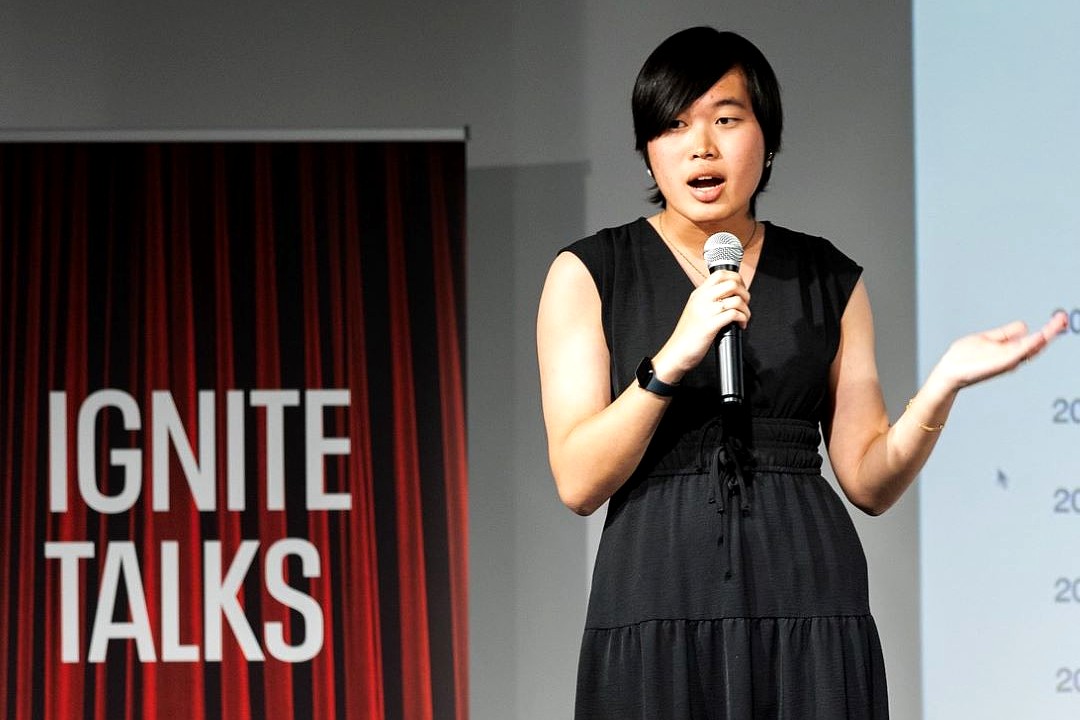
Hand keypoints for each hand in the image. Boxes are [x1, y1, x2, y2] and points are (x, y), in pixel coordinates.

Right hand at [651, 269, 749, 381]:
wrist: (677, 351)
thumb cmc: (687, 334)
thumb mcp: (695, 309)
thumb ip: (708, 300)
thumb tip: (728, 296)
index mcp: (698, 294)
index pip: (720, 274)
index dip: (735, 278)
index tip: (741, 287)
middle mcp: (702, 299)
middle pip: (731, 283)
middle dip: (744, 293)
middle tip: (744, 303)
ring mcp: (706, 311)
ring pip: (736, 299)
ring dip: (746, 308)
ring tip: (744, 316)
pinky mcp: (710, 325)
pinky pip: (734, 314)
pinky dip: (743, 319)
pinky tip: (740, 325)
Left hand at [932, 312, 1067, 390]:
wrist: (949, 372)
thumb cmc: (964, 357)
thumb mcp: (987, 338)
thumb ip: (1005, 333)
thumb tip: (1024, 326)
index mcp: (1010, 349)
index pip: (1034, 338)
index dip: (1047, 329)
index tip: (1059, 318)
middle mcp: (1012, 356)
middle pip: (1037, 344)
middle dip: (1051, 331)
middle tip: (1062, 319)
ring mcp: (1007, 360)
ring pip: (1031, 348)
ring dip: (1045, 336)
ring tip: (1057, 324)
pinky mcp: (1000, 364)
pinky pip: (1018, 354)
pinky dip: (1029, 346)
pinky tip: (1039, 337)